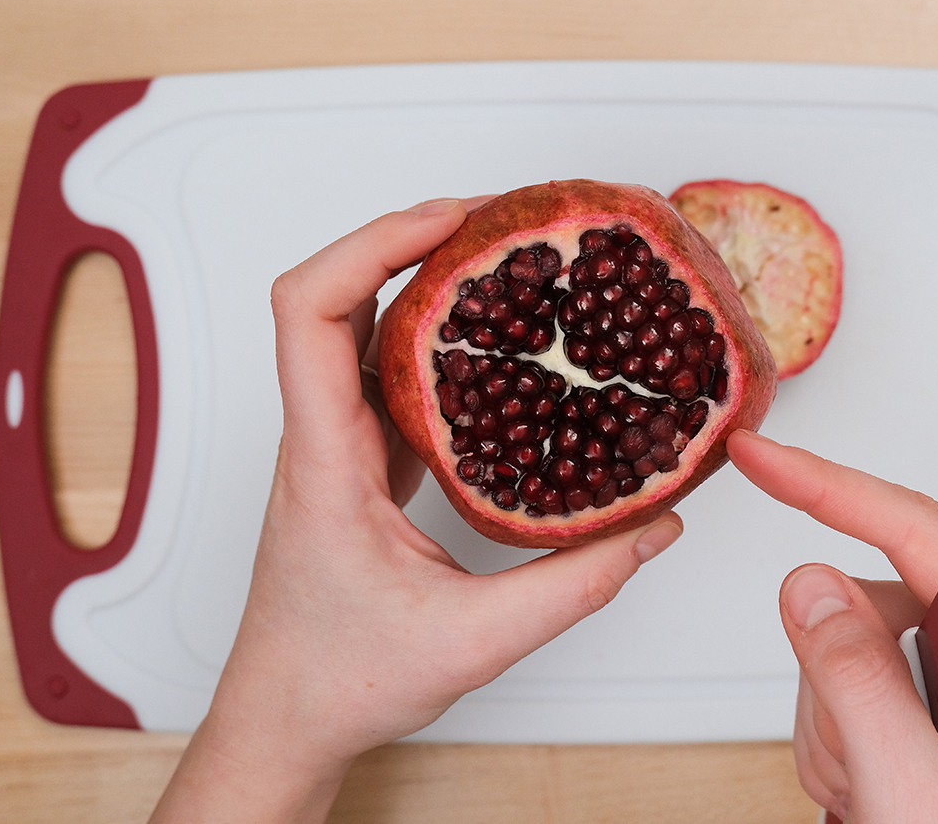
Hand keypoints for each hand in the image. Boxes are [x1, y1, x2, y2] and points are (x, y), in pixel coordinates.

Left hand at [149, 199, 682, 823]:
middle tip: (499, 223)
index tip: (453, 221)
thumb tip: (651, 529)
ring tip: (504, 262)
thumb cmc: (340, 679)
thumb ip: (574, 587)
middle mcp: (321, 435)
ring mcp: (339, 443)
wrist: (286, 715)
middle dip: (412, 238)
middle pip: (338, 294)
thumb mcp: (472, 640)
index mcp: (324, 460)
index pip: (310, 311)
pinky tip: (494, 343)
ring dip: (423, 281)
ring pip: (363, 328)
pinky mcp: (362, 459)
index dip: (373, 243)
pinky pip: (390, 372)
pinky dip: (436, 336)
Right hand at [727, 429, 937, 823]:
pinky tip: (858, 779)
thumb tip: (806, 580)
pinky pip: (831, 666)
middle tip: (851, 766)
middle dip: (831, 676)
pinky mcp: (918, 685)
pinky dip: (823, 727)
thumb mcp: (909, 803)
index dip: (833, 487)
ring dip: (826, 715)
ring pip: (839, 632)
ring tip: (862, 788)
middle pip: (870, 590)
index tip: (763, 459)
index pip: (921, 535)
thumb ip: (857, 686)